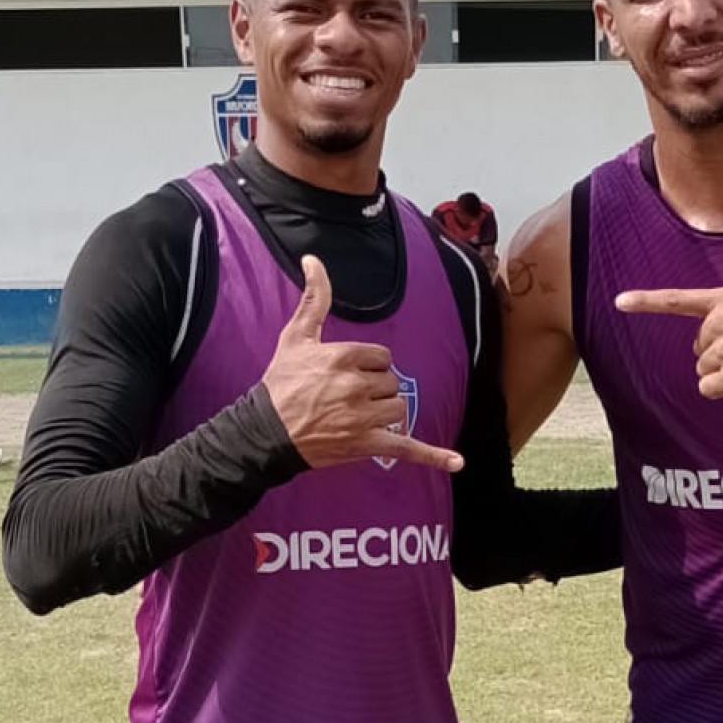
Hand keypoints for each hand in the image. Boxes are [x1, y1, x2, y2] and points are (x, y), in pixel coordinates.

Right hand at [262, 255, 462, 470]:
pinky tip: (456, 463)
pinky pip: (406, 448)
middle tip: (345, 398)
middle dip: (374, 390)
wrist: (266, 431)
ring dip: (385, 412)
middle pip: (391, 383)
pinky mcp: (366, 444)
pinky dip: (432, 456)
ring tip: (358, 416)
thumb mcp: (296, 336)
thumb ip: (315, 298)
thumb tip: (314, 260)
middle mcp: (357, 385)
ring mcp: (363, 417)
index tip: (346, 376)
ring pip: (398, 408)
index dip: (368, 367)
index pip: (382, 358)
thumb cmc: (281, 383)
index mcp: (345, 357)